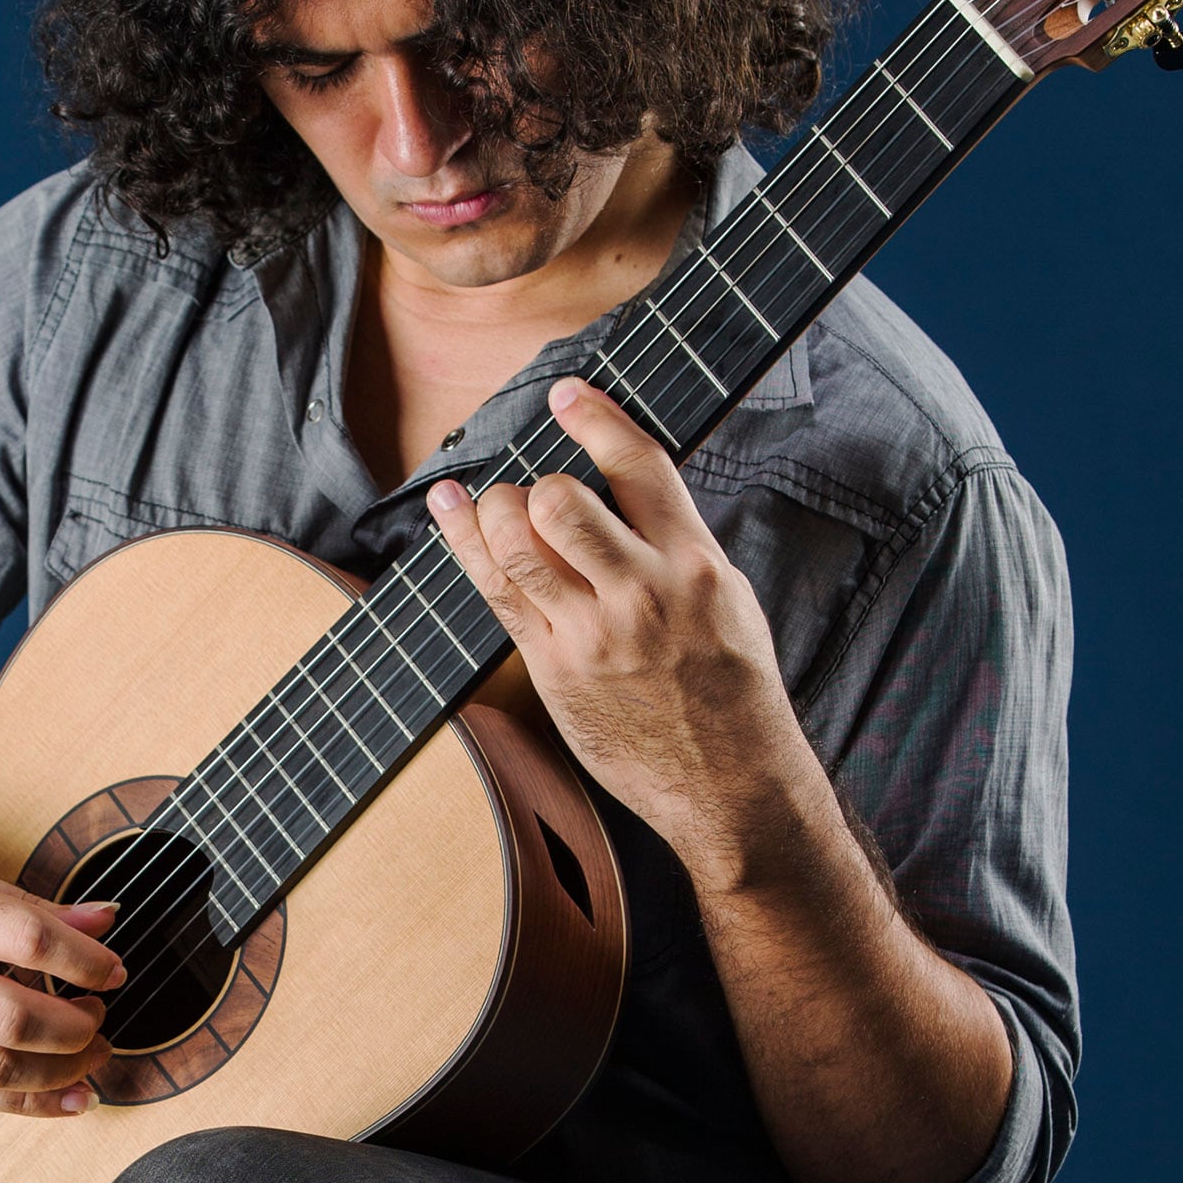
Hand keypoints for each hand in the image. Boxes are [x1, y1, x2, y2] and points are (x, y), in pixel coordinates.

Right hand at [0, 812, 124, 1114]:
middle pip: (11, 1017)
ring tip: (88, 1054)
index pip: (26, 939)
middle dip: (75, 1029)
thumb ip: (24, 906)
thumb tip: (102, 923)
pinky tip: (61, 1097)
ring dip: (56, 1071)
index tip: (114, 969)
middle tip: (100, 1018)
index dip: (84, 960)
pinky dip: (18, 1102)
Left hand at [429, 378, 827, 886]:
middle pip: (560, 501)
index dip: (594, 418)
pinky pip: (496, 595)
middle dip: (535, 482)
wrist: (733, 786)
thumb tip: (624, 490)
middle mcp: (642, 595)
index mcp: (693, 565)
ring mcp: (593, 637)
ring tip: (497, 507)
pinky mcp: (556, 673)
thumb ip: (675, 543)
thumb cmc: (733, 691)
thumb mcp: (728, 599)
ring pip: (516, 545)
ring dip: (494, 510)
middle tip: (536, 493)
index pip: (638, 468)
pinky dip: (464, 544)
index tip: (566, 396)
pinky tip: (449, 510)